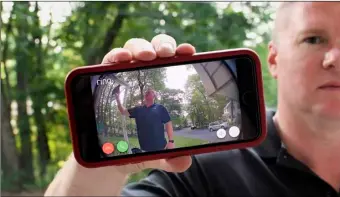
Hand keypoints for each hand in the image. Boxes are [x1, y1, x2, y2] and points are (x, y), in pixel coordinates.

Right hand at [102, 34, 195, 174]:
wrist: (106, 156)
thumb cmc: (137, 148)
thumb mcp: (155, 153)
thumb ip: (170, 157)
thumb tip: (184, 161)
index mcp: (163, 88)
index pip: (174, 63)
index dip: (182, 53)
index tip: (190, 52)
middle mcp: (145, 76)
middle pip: (156, 49)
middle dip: (162, 46)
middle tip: (166, 54)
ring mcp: (125, 74)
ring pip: (134, 48)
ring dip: (140, 48)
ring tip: (146, 57)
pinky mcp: (104, 78)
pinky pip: (109, 60)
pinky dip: (116, 55)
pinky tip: (120, 59)